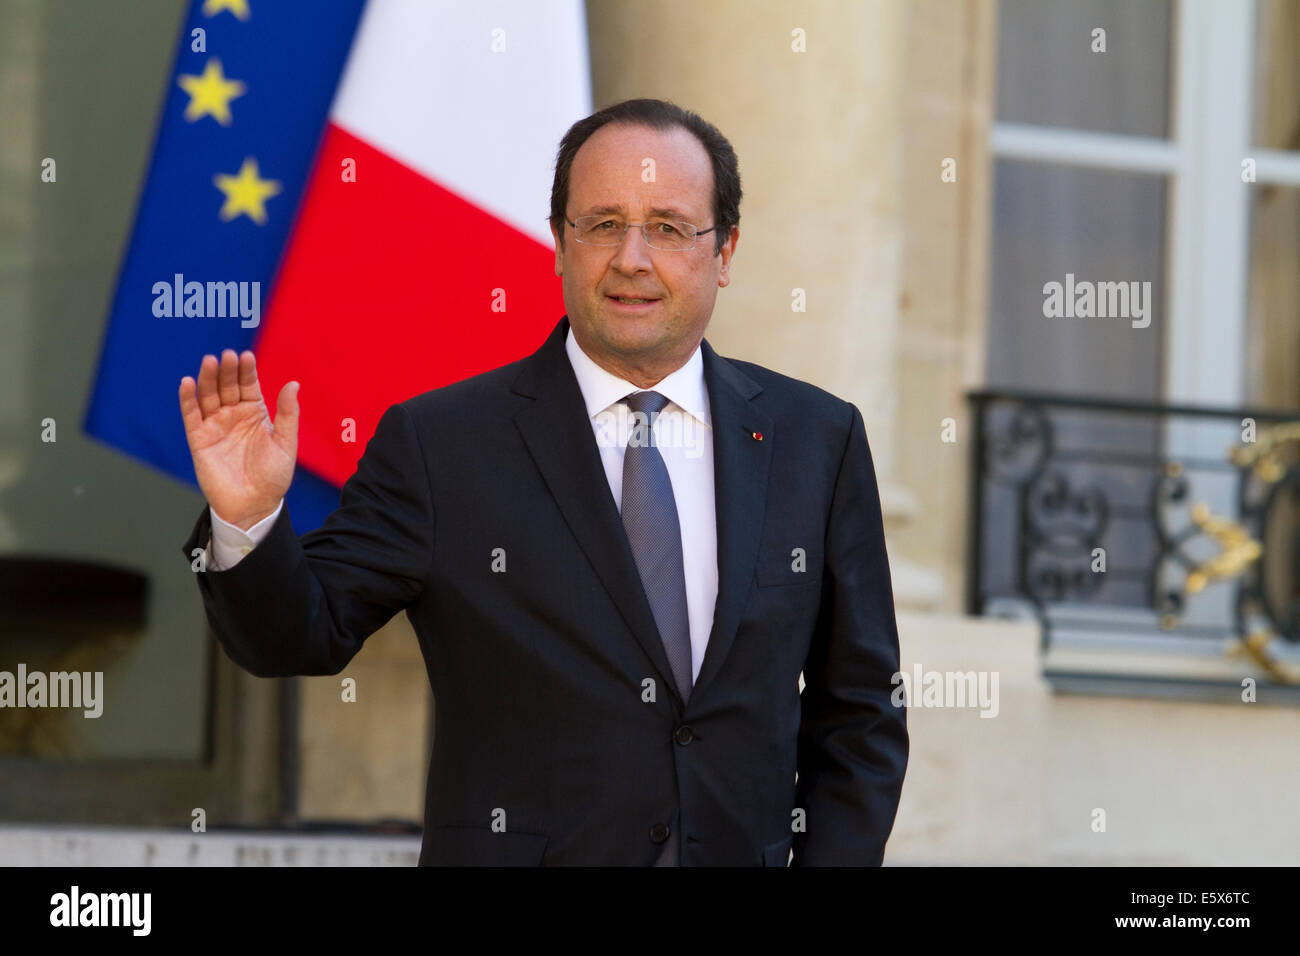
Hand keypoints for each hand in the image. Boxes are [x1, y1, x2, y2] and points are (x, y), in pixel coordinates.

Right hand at [179, 349, 297, 530]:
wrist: (254, 505)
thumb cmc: (273, 477)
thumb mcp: (286, 443)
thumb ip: (288, 414)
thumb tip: (293, 383)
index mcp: (255, 412)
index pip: (249, 384)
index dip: (247, 370)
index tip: (246, 356)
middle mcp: (233, 414)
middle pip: (227, 386)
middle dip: (227, 370)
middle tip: (227, 355)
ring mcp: (215, 425)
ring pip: (208, 396)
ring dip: (207, 378)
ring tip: (209, 362)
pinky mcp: (198, 439)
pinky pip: (191, 415)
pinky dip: (188, 399)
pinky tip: (187, 382)